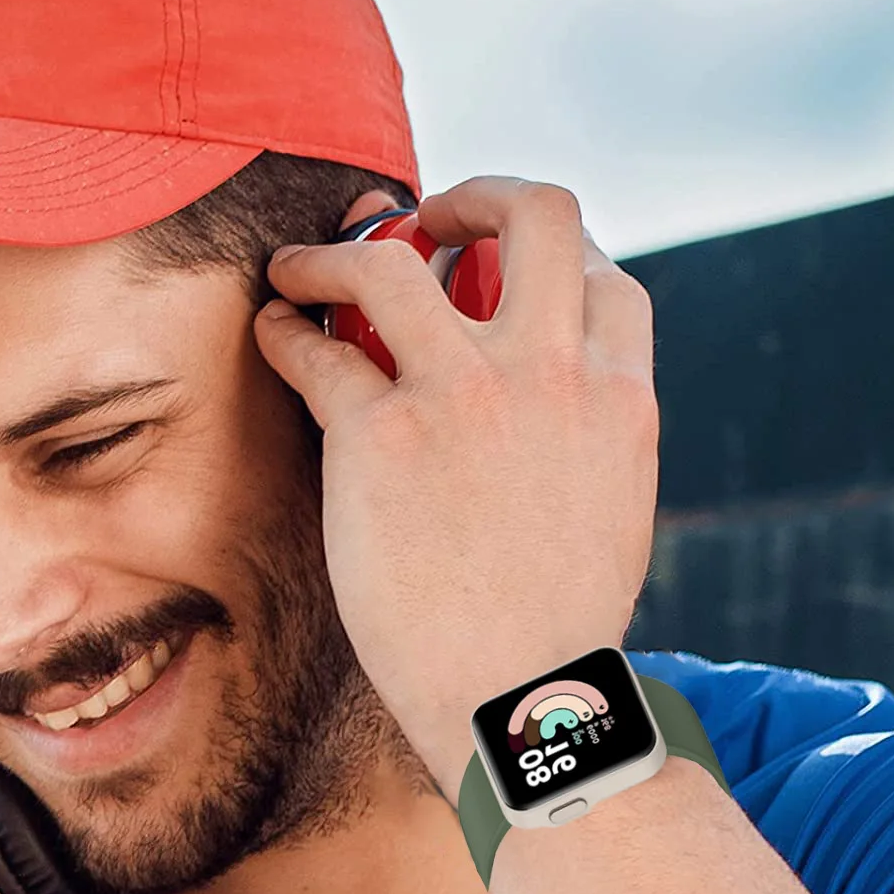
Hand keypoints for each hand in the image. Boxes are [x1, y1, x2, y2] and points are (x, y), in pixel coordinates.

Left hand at [253, 176, 659, 797]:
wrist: (519, 699)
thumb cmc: (559, 626)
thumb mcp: (614, 509)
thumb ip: (592, 433)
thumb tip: (559, 399)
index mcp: (620, 396)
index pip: (605, 276)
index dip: (553, 254)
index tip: (505, 262)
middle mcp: (551, 373)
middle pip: (537, 214)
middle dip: (478, 194)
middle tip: (426, 221)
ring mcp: (464, 395)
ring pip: (392, 261)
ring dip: (339, 249)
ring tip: (305, 268)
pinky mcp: (380, 436)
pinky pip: (315, 348)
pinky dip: (285, 327)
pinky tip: (273, 333)